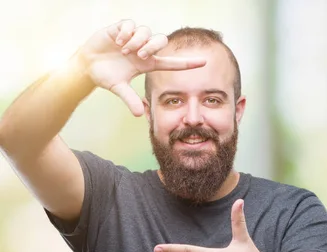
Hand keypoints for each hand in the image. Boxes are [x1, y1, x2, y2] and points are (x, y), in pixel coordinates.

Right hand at [77, 19, 205, 115]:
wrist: (86, 65)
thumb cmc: (105, 76)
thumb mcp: (118, 89)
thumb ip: (130, 99)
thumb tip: (139, 115)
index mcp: (148, 64)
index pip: (172, 62)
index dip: (188, 63)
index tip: (204, 62)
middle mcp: (143, 49)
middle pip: (161, 41)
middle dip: (152, 47)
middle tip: (139, 56)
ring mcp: (133, 38)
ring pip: (146, 31)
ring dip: (136, 42)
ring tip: (124, 50)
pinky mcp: (120, 28)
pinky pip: (131, 24)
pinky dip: (125, 33)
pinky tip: (117, 41)